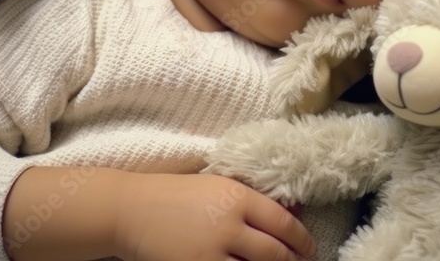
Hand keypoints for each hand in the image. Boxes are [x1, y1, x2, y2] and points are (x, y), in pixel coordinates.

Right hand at [113, 173, 315, 260]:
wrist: (130, 210)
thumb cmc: (177, 195)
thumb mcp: (218, 186)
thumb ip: (250, 201)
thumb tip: (292, 216)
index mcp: (237, 197)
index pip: (283, 223)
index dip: (302, 240)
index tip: (309, 248)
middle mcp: (228, 225)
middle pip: (274, 253)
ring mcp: (211, 253)